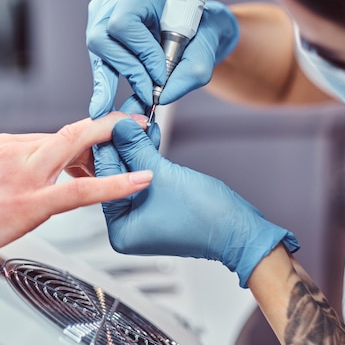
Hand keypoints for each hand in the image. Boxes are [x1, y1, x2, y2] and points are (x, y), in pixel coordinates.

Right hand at [0, 112, 152, 273]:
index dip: (80, 141)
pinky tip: (136, 181)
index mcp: (2, 147)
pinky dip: (113, 184)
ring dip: (114, 142)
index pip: (52, 137)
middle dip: (106, 126)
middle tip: (133, 123)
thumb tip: (9, 168)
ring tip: (141, 141)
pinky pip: (79, 191)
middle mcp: (15, 153)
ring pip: (77, 147)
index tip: (98, 143)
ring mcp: (24, 176)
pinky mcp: (29, 204)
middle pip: (70, 131)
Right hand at [86, 0, 239, 117]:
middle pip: (102, 39)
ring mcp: (101, 14)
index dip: (141, 53)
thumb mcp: (203, 50)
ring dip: (114, 79)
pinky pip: (97, 61)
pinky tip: (104, 104)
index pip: (125, 24)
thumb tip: (163, 96)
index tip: (159, 75)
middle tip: (146, 93)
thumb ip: (189, 73)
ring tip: (130, 100)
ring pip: (98, 52)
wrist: (195, 31)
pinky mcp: (98, 32)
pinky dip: (104, 84)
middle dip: (127, 70)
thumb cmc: (198, 33)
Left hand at [93, 119, 298, 286]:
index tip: (111, 120)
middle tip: (127, 114)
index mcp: (120, 229)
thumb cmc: (205, 216)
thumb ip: (136, 149)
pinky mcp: (156, 207)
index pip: (106, 178)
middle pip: (117, 175)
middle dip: (125, 143)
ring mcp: (142, 218)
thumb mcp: (163, 175)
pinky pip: (145, 178)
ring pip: (132, 173)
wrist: (238, 229)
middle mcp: (126, 227)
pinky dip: (148, 158)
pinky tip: (148, 135)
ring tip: (140, 119)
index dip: (109, 145)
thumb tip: (120, 128)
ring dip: (138, 146)